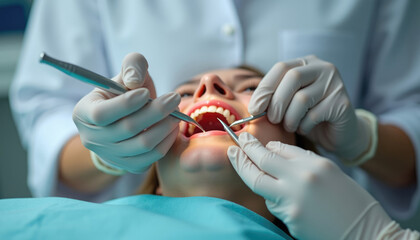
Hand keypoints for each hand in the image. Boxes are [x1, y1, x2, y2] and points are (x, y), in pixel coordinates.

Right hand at [73, 53, 180, 172]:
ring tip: (177, 112)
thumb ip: (132, 66)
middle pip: (127, 129)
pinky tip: (173, 127)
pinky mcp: (128, 165)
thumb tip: (135, 81)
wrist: (126, 116)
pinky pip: (151, 158)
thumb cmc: (126, 90)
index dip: (126, 104)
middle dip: (155, 112)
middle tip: (174, 98)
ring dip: (165, 127)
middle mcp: (92, 138)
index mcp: (84, 113)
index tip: (147, 92)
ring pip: (142, 145)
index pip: (101, 114)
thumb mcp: (126, 72)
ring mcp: (110, 155)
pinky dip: (166, 142)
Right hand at [227, 132, 391, 239]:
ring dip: (266, 146)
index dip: (240, 164)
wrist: (365, 230)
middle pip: (264, 157)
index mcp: (288, 201)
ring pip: (280, 149)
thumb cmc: (326, 234)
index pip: (254, 177)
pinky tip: (279, 148)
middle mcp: (299, 180)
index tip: (231, 153)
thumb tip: (267, 181)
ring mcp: (314, 168)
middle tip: (239, 137)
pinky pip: (298, 151)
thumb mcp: (293, 222)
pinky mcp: (325, 163)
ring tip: (256, 143)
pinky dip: (285, 149)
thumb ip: (277, 200)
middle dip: (248, 147)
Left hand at [248, 55, 370, 160]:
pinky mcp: (342, 102)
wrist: (338, 133)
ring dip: (289, 117)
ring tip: (289, 126)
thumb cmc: (307, 117)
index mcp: (306, 63)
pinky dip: (303, 126)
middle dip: (276, 102)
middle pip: (293, 78)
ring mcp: (335, 83)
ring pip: (302, 98)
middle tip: (272, 119)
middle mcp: (323, 68)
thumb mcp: (287, 103)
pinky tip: (304, 128)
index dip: (265, 88)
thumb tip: (252, 105)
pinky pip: (315, 114)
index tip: (254, 109)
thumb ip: (273, 97)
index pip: (281, 67)